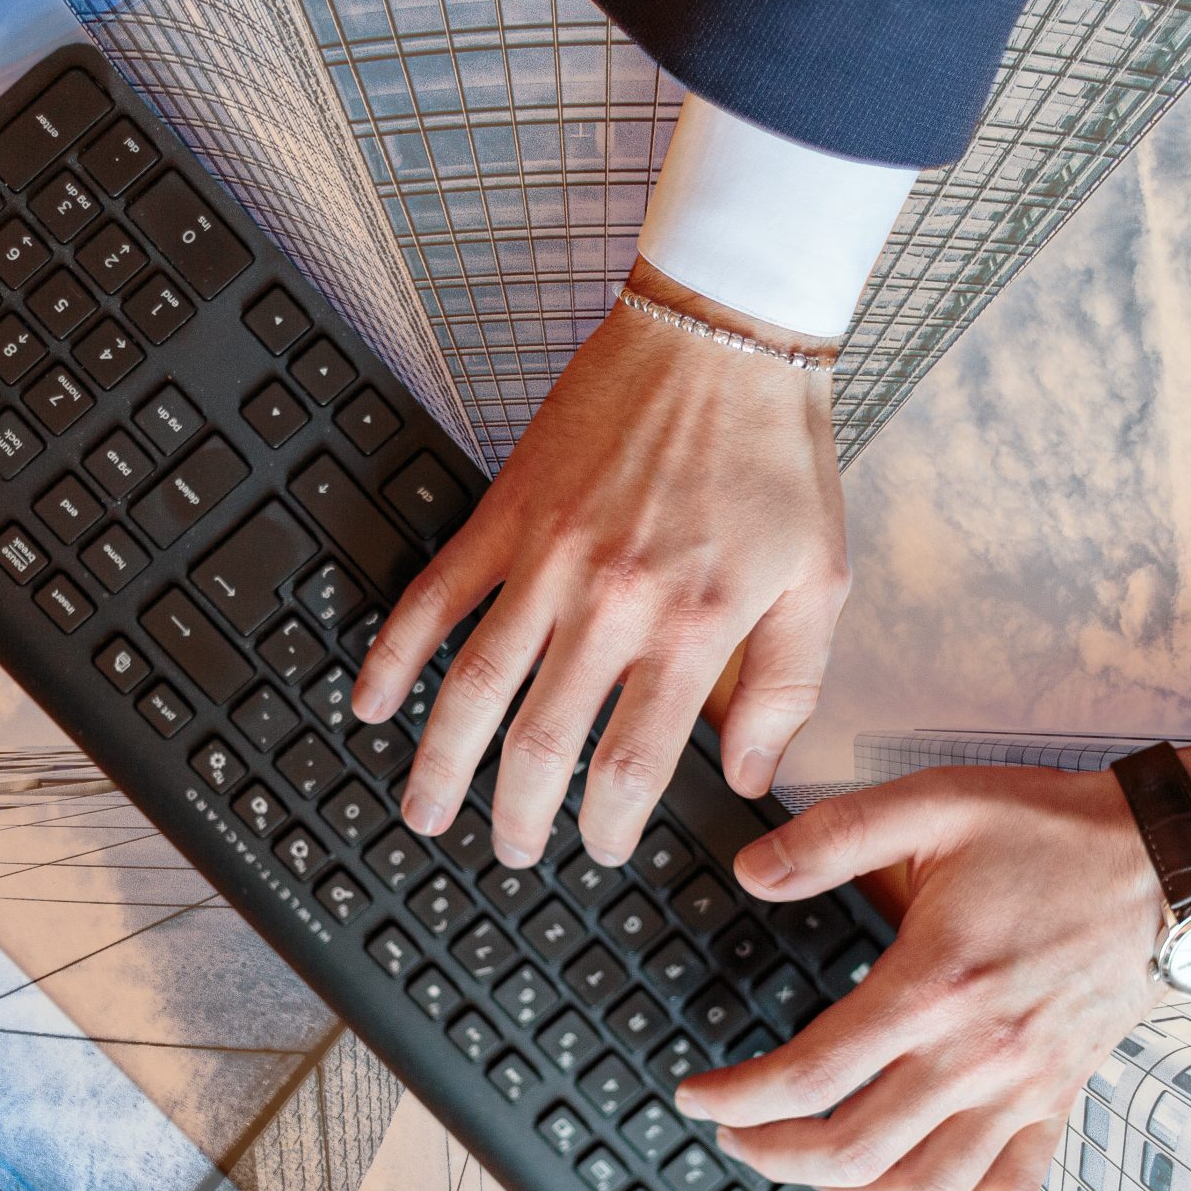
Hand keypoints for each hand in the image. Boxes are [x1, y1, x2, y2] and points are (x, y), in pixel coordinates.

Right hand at [350, 258, 848, 868]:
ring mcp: (546, 559)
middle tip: (515, 851)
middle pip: (540, 744)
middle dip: (519, 816)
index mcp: (692, 628)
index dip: (607, 826)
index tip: (603, 847)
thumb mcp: (817, 582)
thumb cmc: (776, 456)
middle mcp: (610, 602)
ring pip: (472, 686)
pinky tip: (373, 701)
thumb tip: (753, 773)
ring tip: (427, 812)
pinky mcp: (505, 514)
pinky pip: (434, 597)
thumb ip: (786, 688)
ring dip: (440, 762)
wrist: (721, 338)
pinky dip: (395, 654)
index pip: (630, 763)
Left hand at [673, 755, 1190, 1190]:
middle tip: (733, 1133)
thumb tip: (752, 872)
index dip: (736, 1098)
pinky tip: (911, 1187)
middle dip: (771, 1154)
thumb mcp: (933, 802)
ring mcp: (1026, 1089)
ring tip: (804, 1166)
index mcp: (935, 985)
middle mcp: (980, 1054)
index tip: (698, 1095)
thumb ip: (832, 837)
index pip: (812, 1075)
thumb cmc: (1052, 832)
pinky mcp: (1060, 1100)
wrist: (1166, 860)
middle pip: (854, 1151)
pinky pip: (1007, 1189)